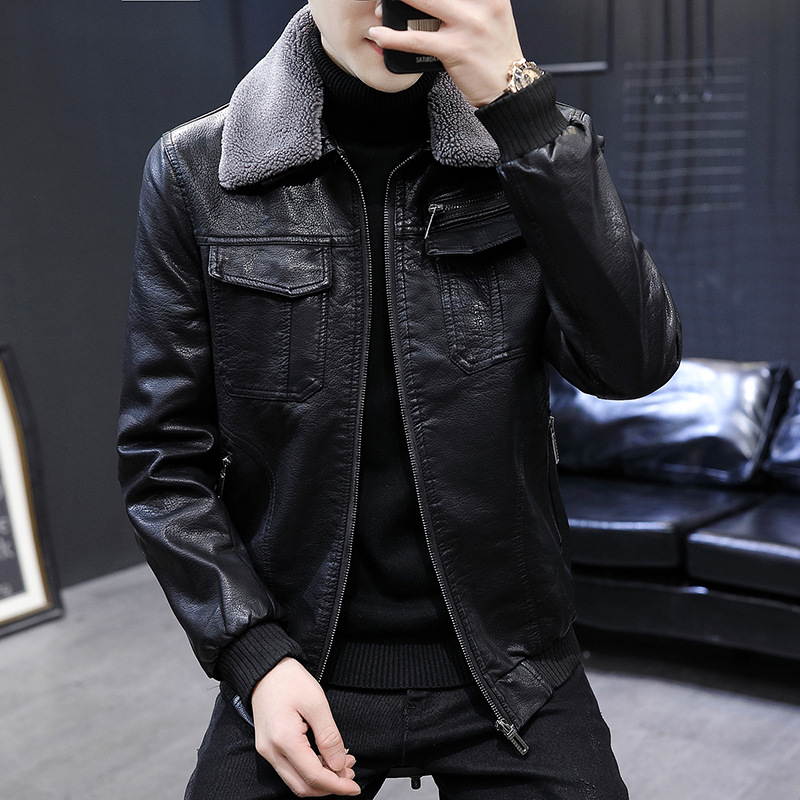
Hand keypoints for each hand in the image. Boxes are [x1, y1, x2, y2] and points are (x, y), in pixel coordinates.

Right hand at [251, 658, 359, 796]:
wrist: (265, 668)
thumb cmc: (288, 679)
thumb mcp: (316, 702)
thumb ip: (329, 736)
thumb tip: (339, 764)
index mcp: (284, 740)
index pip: (314, 777)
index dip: (336, 785)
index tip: (354, 786)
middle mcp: (271, 751)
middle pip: (303, 787)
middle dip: (329, 786)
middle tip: (350, 775)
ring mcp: (267, 751)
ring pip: (296, 781)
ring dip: (320, 779)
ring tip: (342, 765)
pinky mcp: (269, 747)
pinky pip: (290, 769)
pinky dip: (309, 770)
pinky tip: (324, 758)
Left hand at [370, 0, 524, 106]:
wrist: (510, 86)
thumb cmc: (496, 54)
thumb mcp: (491, 16)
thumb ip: (468, 4)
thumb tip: (431, 4)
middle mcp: (481, 5)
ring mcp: (469, 26)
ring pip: (424, 3)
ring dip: (397, 3)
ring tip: (381, 7)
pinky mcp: (456, 49)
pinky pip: (417, 40)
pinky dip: (393, 37)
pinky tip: (379, 35)